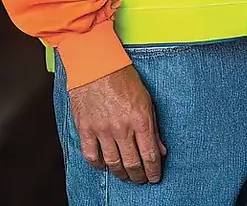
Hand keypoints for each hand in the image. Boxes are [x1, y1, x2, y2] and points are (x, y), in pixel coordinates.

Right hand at [68, 64, 166, 182]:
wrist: (97, 65)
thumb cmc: (124, 77)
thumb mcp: (147, 99)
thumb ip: (153, 125)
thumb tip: (160, 148)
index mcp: (140, 118)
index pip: (150, 154)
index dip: (154, 170)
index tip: (155, 177)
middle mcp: (122, 128)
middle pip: (132, 163)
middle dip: (139, 176)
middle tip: (142, 180)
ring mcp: (102, 130)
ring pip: (113, 163)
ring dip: (121, 174)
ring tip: (126, 177)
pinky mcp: (86, 129)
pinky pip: (91, 156)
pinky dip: (98, 165)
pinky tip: (105, 166)